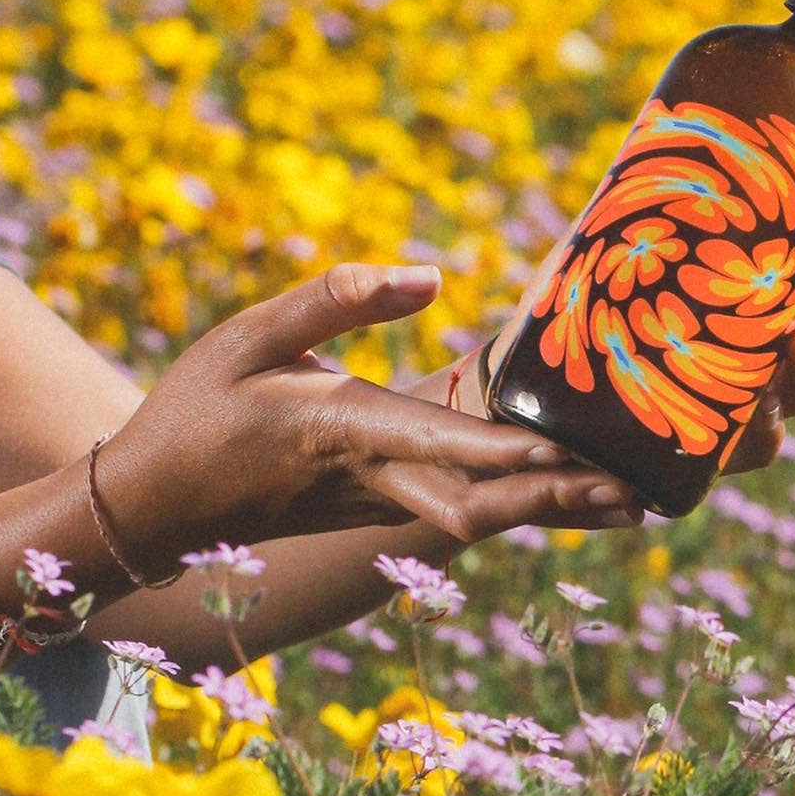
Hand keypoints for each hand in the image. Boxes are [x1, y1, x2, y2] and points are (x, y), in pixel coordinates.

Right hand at [95, 263, 641, 574]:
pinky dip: (525, 505)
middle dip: (560, 502)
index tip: (568, 452)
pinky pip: (468, 511)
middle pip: (482, 505)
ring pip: (484, 518)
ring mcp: (382, 504)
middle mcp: (374, 478)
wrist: (154, 508)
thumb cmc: (198, 410)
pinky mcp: (384, 507)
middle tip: (641, 494)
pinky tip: (575, 493)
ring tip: (639, 500)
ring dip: (557, 511)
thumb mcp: (249, 336)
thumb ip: (335, 301)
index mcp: (340, 430)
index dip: (506, 453)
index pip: (438, 446)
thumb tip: (433, 277)